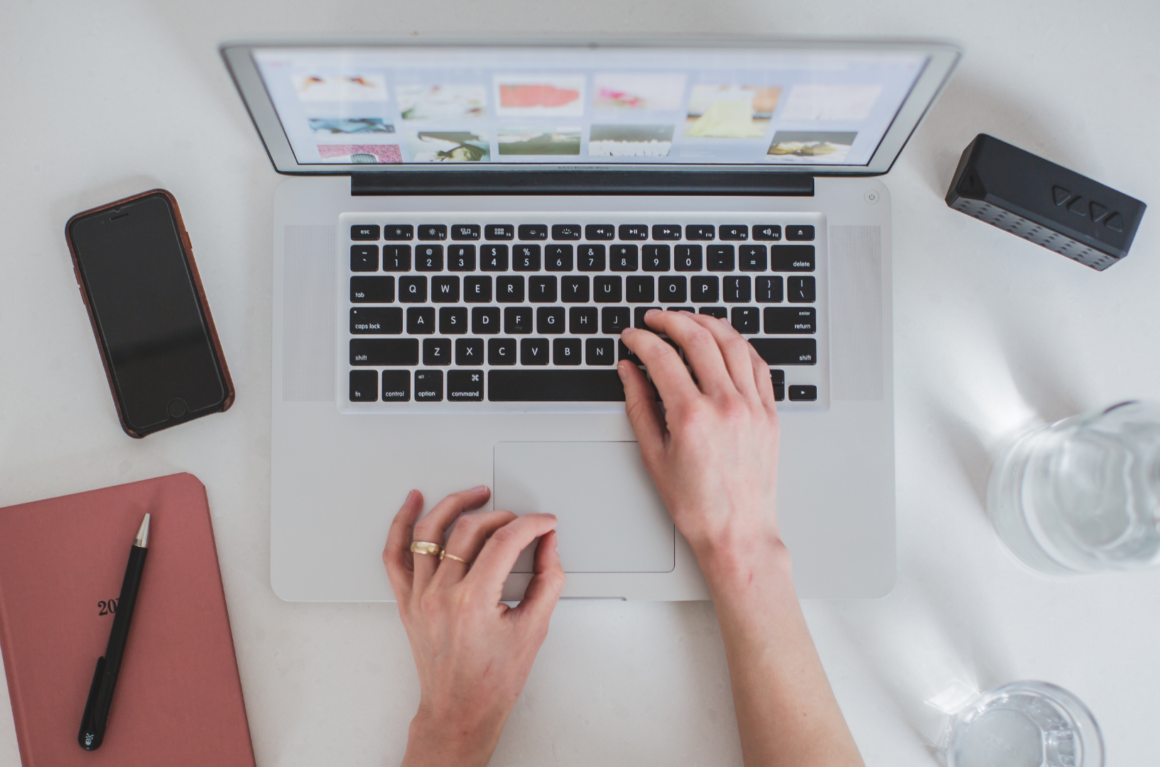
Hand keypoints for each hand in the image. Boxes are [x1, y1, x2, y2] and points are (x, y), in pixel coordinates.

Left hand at [383, 487, 564, 766]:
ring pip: (429, 531)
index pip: (505, 541)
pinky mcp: (407, 599)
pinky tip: (413, 503)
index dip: (531, 524)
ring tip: (475, 494)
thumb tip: (549, 545)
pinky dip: (401, 523)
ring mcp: (420, 595)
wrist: (460, 710)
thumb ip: (549, 580)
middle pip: (470, 530)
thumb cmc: (493, 680)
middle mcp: (441, 594)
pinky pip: (395, 553)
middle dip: (502, 516)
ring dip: (454, 504)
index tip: (545, 523)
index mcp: (474, 601)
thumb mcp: (534, 628)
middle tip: (522, 521)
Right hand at [618, 310, 781, 564]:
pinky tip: (724, 342)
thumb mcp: (654, 455)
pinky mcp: (769, 413)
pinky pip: (757, 364)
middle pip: (698, 338)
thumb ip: (639, 405)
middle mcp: (726, 404)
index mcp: (692, 416)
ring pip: (732, 343)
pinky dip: (738, 345)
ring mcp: (752, 406)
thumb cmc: (696, 505)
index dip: (641, 340)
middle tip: (654, 319)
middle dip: (671, 320)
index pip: (662, 358)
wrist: (737, 533)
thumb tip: (629, 371)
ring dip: (707, 323)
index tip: (631, 336)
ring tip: (688, 321)